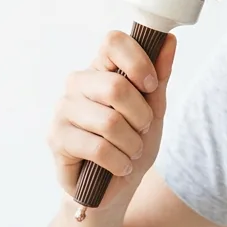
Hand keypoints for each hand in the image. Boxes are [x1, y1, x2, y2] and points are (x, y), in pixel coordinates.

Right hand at [47, 31, 176, 210]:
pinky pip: (98, 148)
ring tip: (131, 151)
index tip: (151, 86)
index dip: (139, 61)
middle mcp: (76, 83)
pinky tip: (121, 166)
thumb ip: (160, 75)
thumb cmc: (133, 141)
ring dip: (132, 144)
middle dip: (141, 116)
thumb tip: (170, 40)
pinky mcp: (56, 138)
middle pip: (116, 86)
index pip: (113, 41)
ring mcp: (63, 109)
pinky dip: (119, 162)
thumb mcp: (153, 108)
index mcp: (100, 68)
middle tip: (142, 129)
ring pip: (110, 122)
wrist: (114, 186)